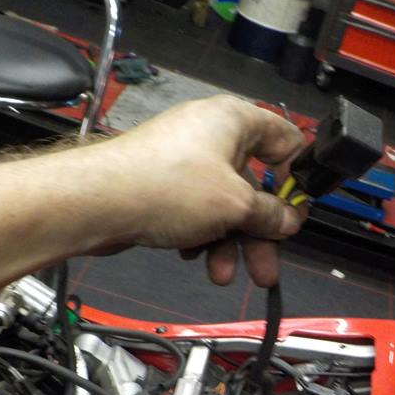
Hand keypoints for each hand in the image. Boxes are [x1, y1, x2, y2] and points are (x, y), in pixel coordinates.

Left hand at [100, 96, 305, 286]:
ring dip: (229, 242)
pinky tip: (194, 257)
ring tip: (223, 273)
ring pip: (223, 203)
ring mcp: (183, 158)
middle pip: (252, 183)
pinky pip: (195, 209)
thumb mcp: (236, 206)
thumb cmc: (169, 188)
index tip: (297, 210)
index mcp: (234, 120)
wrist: (98, 202)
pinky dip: (201, 234)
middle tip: (267, 264)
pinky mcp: (161, 182)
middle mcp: (210, 134)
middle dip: (259, 230)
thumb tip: (289, 220)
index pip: (284, 139)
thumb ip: (271, 215)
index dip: (295, 177)